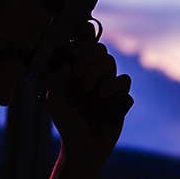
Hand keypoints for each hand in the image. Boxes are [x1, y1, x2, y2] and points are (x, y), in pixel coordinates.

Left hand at [40, 28, 132, 172]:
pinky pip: (125, 90)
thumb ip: (57, 75)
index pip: (86, 46)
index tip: (82, 30)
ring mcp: (110, 89)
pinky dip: (116, 96)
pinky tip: (107, 107)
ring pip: (114, 67)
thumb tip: (68, 58)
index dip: (86, 35)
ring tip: (94, 93)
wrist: (82, 148)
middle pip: (102, 52)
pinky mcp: (121, 102)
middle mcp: (96, 77)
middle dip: (92, 60)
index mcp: (79, 72)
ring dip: (103, 77)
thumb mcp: (54, 97)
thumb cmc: (66, 123)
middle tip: (81, 77)